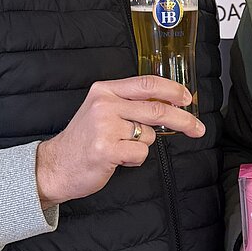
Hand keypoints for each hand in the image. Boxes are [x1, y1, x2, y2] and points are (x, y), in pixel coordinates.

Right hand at [35, 75, 204, 207]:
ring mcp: (104, 127)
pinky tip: (117, 158)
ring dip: (142, 145)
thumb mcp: (102, 110)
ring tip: (120, 147)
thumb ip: (130, 103)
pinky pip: (140, 154)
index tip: (187, 98)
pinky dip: (134, 160)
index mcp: (105, 90)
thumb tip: (170, 102)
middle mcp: (105, 105)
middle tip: (197, 127)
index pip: (147, 84)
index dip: (172, 90)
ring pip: (149, 135)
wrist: (54, 166)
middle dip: (183, 119)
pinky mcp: (106, 149)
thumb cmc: (84, 140)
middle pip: (157, 109)